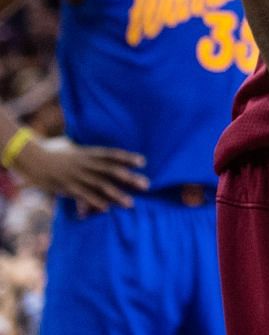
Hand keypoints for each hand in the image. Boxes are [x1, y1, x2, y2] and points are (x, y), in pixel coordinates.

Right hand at [11, 137, 147, 213]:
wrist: (34, 158)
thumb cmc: (55, 151)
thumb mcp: (74, 146)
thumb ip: (89, 153)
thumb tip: (102, 154)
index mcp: (89, 152)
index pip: (112, 154)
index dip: (128, 157)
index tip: (143, 161)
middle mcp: (86, 164)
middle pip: (112, 171)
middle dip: (130, 178)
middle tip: (146, 185)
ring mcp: (77, 176)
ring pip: (101, 186)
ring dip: (117, 195)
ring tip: (131, 203)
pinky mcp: (67, 187)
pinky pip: (84, 196)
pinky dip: (95, 202)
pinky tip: (106, 209)